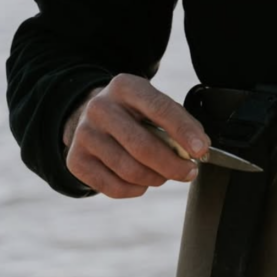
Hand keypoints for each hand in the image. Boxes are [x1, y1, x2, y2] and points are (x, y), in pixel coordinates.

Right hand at [63, 73, 210, 198]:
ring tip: (165, 175)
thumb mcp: (151, 102)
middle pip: (143, 146)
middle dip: (172, 164)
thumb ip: (176, 121)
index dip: (183, 131)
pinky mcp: (75, 161)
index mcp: (125, 86)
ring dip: (156, 178)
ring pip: (129, 170)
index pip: (160, 108)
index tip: (201, 149)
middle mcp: (100, 108)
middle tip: (190, 172)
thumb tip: (199, 148)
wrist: (87, 114)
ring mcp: (85, 135)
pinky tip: (143, 182)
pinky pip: (113, 188)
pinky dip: (135, 190)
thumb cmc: (132, 111)